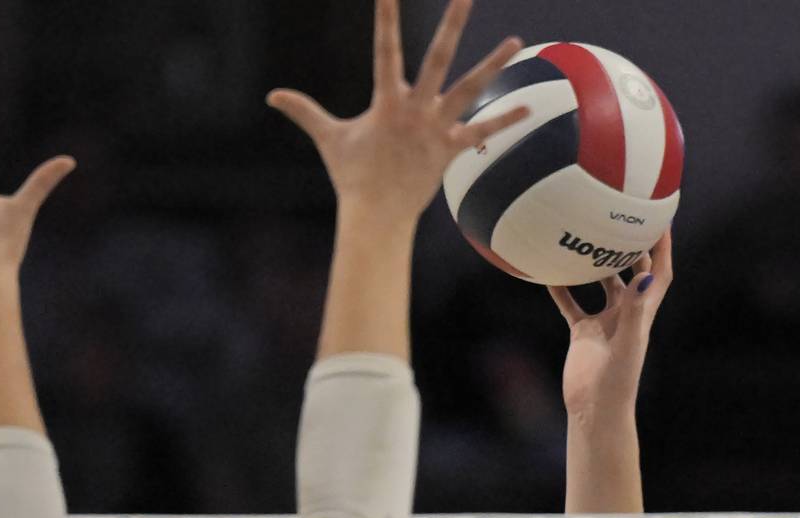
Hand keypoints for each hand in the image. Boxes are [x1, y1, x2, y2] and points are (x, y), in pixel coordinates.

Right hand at [268, 0, 528, 225]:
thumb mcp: (328, 138)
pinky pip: (481, 133)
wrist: (376, 216)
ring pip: (469, 90)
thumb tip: (272, 96)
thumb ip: (304, 111)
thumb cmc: (352, 177)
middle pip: (439, 58)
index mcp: (387, 101)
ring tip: (514, 40)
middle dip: (452, 24)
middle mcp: (415, 109)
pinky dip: (504, 121)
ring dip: (492, 65)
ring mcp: (436, 128)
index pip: (385, 48)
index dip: (386, 16)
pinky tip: (527, 107)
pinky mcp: (449, 150)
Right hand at [550, 232, 673, 418]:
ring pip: (600, 283)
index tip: (660, 217)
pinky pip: (571, 304)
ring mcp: (604, 321)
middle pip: (632, 271)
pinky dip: (562, 288)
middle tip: (619, 216)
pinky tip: (549, 271)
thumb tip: (642, 275)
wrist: (595, 410)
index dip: (662, 246)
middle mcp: (626, 313)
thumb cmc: (616, 382)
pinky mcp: (582, 332)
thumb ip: (634, 309)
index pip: (659, 273)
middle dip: (630, 245)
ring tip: (585, 235)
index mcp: (643, 313)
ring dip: (594, 262)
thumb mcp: (627, 343)